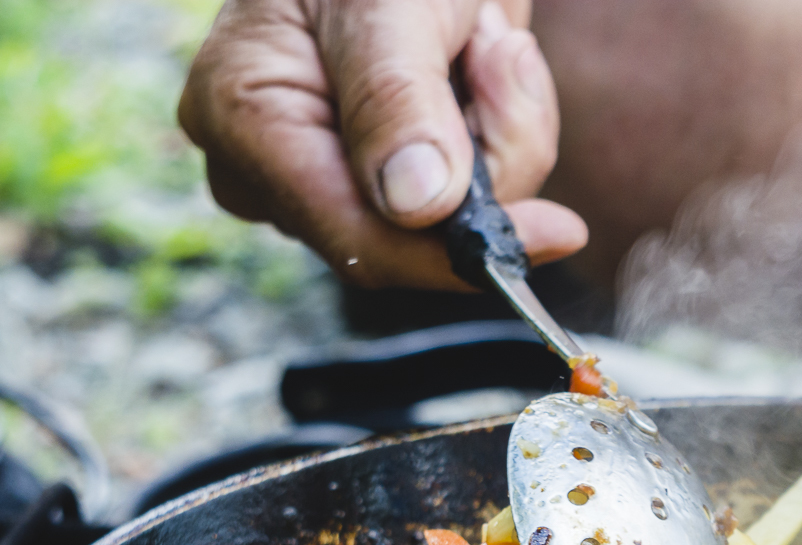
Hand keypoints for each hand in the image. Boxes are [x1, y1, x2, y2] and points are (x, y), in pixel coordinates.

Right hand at [179, 0, 587, 287]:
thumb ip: (395, 98)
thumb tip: (416, 206)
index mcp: (245, 119)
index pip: (356, 237)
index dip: (452, 252)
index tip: (556, 233)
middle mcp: (273, 165)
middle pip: (410, 235)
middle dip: (485, 159)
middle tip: (498, 51)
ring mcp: (326, 170)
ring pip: (450, 218)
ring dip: (500, 130)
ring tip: (484, 34)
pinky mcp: (379, 168)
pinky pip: (465, 191)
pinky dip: (497, 126)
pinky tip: (481, 54)